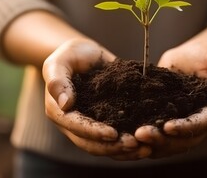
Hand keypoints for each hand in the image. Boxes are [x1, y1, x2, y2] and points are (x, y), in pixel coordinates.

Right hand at [42, 38, 151, 159]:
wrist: (85, 55)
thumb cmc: (71, 54)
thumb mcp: (60, 61)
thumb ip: (58, 80)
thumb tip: (65, 104)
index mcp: (58, 112)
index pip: (76, 126)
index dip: (94, 132)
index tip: (114, 134)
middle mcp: (72, 125)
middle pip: (91, 144)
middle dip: (113, 146)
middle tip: (135, 144)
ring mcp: (88, 127)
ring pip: (104, 147)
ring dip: (124, 151)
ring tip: (145, 149)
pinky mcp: (104, 125)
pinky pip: (115, 141)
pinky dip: (129, 145)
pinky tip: (148, 144)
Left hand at [135, 38, 206, 157]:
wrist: (192, 54)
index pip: (202, 124)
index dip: (186, 128)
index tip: (168, 127)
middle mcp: (200, 123)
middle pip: (183, 140)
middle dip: (162, 139)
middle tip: (141, 134)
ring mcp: (182, 123)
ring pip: (169, 142)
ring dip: (151, 143)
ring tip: (132, 137)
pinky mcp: (167, 119)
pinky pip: (157, 134)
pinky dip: (145, 138)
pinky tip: (128, 134)